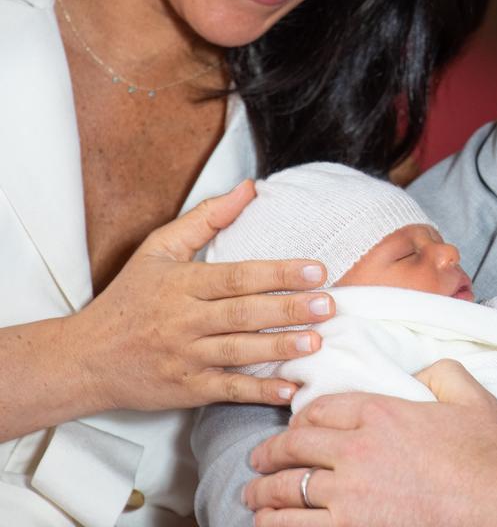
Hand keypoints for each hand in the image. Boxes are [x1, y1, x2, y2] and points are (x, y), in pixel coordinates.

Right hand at [67, 180, 336, 411]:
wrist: (84, 358)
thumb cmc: (129, 299)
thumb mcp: (159, 249)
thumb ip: (206, 218)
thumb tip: (250, 187)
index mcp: (182, 284)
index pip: (237, 276)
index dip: (279, 273)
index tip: (317, 270)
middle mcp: (183, 320)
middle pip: (243, 313)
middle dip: (288, 309)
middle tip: (328, 304)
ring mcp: (184, 357)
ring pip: (238, 352)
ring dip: (279, 348)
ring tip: (316, 341)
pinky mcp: (185, 389)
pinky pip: (226, 390)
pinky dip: (257, 392)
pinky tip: (288, 389)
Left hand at [244, 359, 496, 526]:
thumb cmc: (492, 461)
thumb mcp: (473, 399)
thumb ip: (442, 372)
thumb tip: (421, 370)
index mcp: (382, 413)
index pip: (321, 408)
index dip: (301, 416)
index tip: (295, 426)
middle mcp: (357, 453)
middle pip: (294, 448)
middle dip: (269, 454)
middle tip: (258, 461)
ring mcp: (350, 499)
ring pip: (286, 493)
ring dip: (263, 494)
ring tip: (254, 497)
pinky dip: (277, 526)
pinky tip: (270, 524)